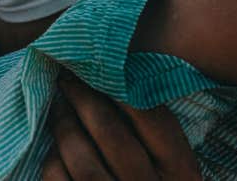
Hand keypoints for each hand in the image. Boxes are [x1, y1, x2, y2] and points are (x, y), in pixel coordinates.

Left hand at [40, 71, 199, 180]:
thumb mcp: (171, 171)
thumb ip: (155, 137)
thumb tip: (121, 78)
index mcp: (183, 177)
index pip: (154, 121)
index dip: (124, 88)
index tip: (101, 68)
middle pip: (112, 135)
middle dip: (84, 99)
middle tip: (67, 77)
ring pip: (82, 159)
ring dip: (64, 126)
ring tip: (56, 106)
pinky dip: (53, 161)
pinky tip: (53, 148)